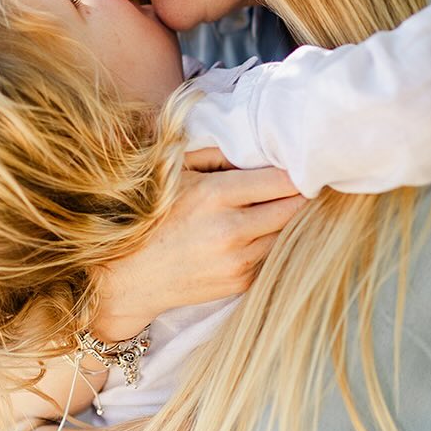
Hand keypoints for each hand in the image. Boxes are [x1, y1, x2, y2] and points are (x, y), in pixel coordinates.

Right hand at [92, 149, 304, 338]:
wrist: (131, 276)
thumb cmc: (154, 215)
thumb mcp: (177, 172)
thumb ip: (218, 154)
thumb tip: (260, 148)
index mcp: (214, 195)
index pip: (282, 182)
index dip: (295, 172)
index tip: (298, 166)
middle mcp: (230, 230)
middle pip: (293, 208)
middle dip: (298, 195)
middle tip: (299, 184)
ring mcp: (237, 261)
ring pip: (285, 233)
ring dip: (285, 220)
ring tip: (274, 206)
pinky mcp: (240, 282)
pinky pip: (270, 255)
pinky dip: (269, 242)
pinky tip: (254, 232)